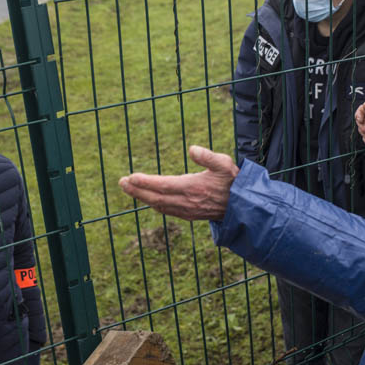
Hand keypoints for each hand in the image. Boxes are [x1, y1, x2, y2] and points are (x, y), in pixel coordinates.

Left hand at [118, 145, 238, 221]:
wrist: (243, 206)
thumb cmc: (233, 182)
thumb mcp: (225, 164)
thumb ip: (208, 156)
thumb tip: (192, 149)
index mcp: (193, 187)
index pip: (163, 185)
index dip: (145, 182)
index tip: (131, 177)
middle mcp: (187, 201)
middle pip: (155, 198)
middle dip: (137, 191)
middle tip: (121, 183)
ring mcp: (187, 210)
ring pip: (159, 205)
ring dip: (142, 198)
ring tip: (129, 189)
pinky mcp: (189, 215)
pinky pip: (166, 210)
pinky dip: (154, 204)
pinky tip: (148, 199)